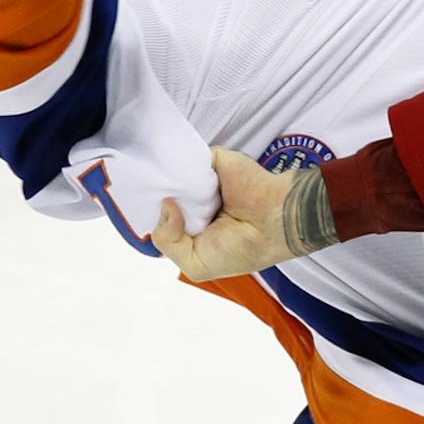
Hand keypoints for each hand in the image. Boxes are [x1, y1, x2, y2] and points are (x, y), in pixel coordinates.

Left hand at [156, 147, 300, 280]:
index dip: (155, 221)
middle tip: (164, 208)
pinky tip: (183, 179)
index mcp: (198, 229)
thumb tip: (166, 205)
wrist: (275, 220)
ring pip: (172, 178)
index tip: (148, 224)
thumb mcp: (196, 265)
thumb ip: (167, 242)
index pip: (165, 221)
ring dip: (168, 185)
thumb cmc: (243, 249)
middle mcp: (200, 205)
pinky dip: (180, 167)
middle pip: (164, 198)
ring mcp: (205, 182)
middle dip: (157, 204)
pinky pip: (186, 159)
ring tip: (175, 195)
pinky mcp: (212, 161)